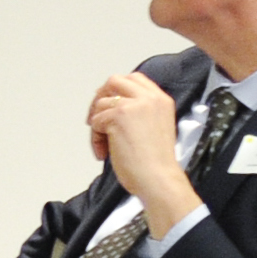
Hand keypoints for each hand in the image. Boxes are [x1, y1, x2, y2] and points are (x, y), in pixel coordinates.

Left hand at [87, 71, 197, 229]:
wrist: (159, 178)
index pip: (135, 79)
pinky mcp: (118, 116)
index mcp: (161, 100)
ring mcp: (133, 105)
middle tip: (95, 117)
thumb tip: (114, 109)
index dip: (117, 89)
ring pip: (101, 104)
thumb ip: (142, 113)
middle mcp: (149, 98)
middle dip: (100, 97)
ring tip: (105, 145)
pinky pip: (95, 122)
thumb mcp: (157, 127)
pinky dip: (95, 139)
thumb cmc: (156, 163)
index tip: (108, 104)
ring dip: (97, 125)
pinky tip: (104, 153)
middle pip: (115, 81)